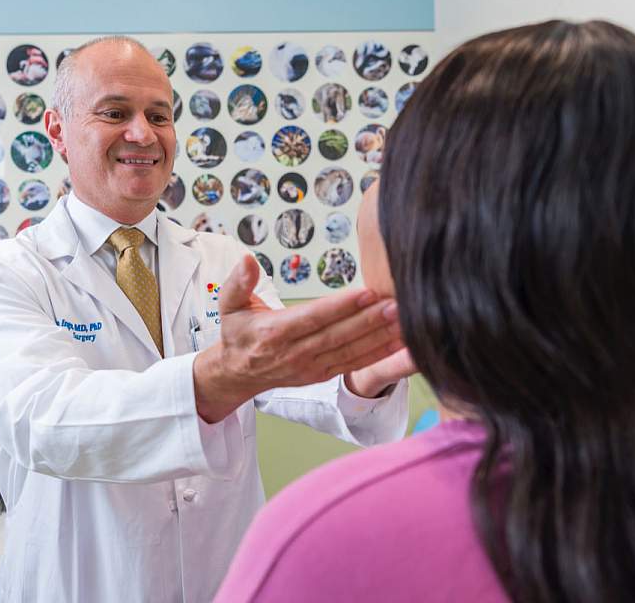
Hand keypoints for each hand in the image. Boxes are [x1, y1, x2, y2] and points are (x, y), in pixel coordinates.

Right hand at [193, 255, 403, 421]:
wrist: (236, 373)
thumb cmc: (237, 334)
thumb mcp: (228, 305)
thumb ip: (238, 282)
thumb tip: (247, 260)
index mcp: (274, 333)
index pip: (313, 317)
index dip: (341, 306)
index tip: (366, 292)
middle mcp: (294, 353)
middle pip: (338, 336)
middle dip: (370, 320)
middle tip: (398, 303)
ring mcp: (310, 367)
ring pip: (351, 352)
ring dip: (380, 337)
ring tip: (406, 320)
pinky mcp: (322, 374)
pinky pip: (354, 365)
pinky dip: (378, 354)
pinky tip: (399, 342)